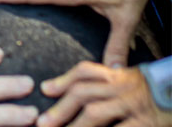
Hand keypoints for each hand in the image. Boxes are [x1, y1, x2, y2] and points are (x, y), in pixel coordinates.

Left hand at [39, 62, 169, 126]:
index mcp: (115, 75)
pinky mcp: (146, 122)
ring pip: (95, 113)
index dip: (62, 81)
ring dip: (75, 125)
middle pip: (83, 93)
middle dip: (60, 108)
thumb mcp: (127, 81)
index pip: (84, 72)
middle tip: (42, 122)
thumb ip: (100, 84)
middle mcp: (120, 86)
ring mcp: (132, 105)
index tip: (45, 89)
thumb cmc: (152, 91)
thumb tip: (59, 88)